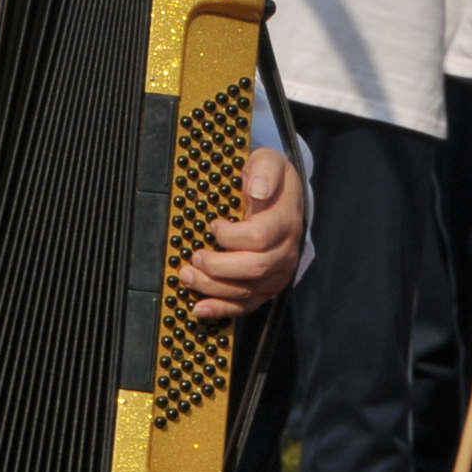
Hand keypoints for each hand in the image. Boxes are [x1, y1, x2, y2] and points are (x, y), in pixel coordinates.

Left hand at [176, 146, 302, 320]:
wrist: (283, 199)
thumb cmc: (268, 179)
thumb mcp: (268, 162)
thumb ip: (265, 171)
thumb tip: (257, 191)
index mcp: (285, 221)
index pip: (260, 236)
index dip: (232, 235)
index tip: (213, 225)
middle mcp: (285, 251)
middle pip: (254, 268)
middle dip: (218, 266)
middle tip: (194, 257)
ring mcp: (277, 273)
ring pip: (247, 291)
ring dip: (212, 287)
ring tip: (186, 275)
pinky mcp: (267, 288)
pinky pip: (246, 305)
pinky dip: (221, 310)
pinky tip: (199, 309)